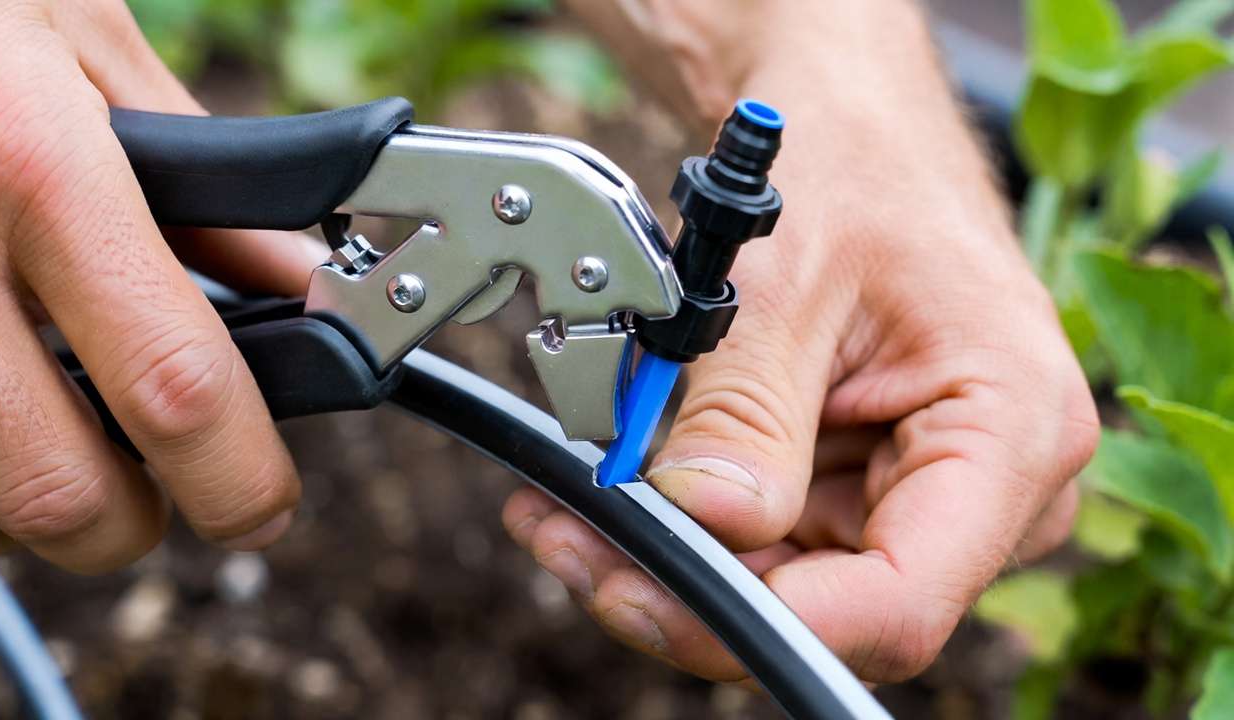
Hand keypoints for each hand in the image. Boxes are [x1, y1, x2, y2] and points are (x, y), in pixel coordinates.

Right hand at [0, 1, 322, 571]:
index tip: (262, 501)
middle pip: (58, 490)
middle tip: (156, 481)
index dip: (238, 473)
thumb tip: (295, 279)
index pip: (174, 382)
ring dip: (26, 499)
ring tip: (51, 426)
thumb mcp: (84, 41)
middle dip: (131, 517)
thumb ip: (201, 177)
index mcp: (33, 164)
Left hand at [509, 1, 1099, 682]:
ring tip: (574, 513)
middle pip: (834, 608)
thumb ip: (746, 409)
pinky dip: (691, 529)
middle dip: (693, 592)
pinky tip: (619, 495)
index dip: (768, 619)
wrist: (851, 132)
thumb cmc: (853, 169)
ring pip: (790, 588)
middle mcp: (990, 487)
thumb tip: (705, 518)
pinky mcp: (868, 490)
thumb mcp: (785, 277)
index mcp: (1012, 428)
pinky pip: (774, 545)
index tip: (649, 589)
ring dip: (677, 561)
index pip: (900, 599)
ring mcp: (926, 495)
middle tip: (574, 546)